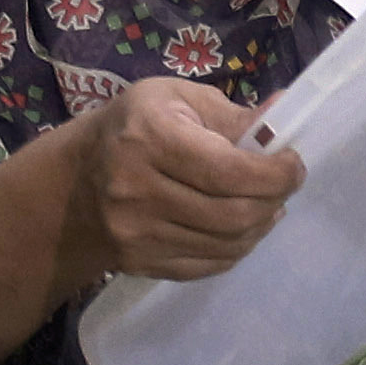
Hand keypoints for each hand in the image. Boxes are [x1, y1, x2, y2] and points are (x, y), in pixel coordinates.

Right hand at [64, 78, 306, 286]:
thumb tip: (284, 110)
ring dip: (260, 226)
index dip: (274, 174)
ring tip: (267, 205)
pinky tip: (242, 228)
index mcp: (149, 138)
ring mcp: (136, 234)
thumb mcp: (174, 99)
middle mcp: (138, 190)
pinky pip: (208, 265)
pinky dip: (237, 248)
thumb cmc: (132, 126)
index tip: (293, 165)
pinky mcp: (140, 263)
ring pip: (226, 244)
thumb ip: (230, 113)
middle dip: (273, 200)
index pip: (228, 171)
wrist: (71, 183)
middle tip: (284, 185)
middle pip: (232, 214)